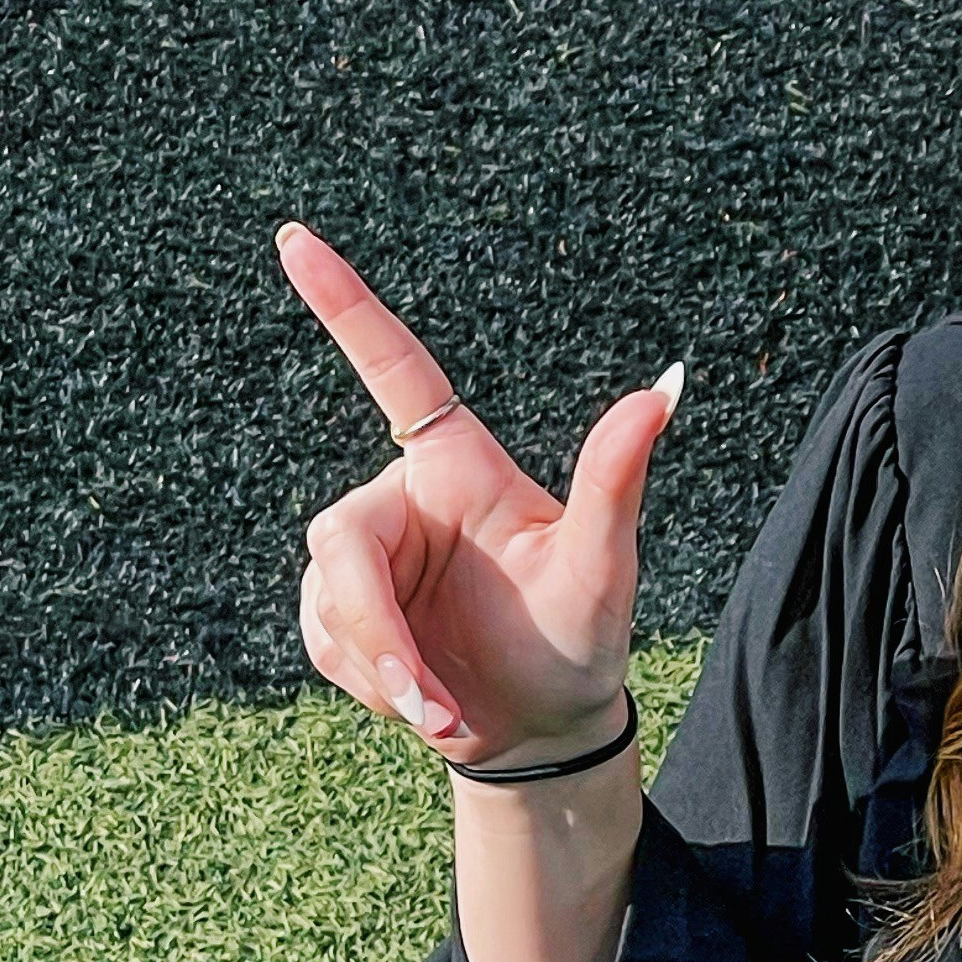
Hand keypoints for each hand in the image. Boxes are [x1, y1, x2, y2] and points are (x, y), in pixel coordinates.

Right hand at [282, 225, 682, 766]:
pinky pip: (326, 644)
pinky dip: (375, 687)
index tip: (294, 237)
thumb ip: (615, 480)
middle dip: (377, 630)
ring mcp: (366, 559)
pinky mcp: (339, 616)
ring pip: (330, 602)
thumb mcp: (602, 565)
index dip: (344, 304)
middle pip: (341, 542)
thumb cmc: (582, 635)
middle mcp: (402, 500)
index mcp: (457, 465)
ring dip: (386, 671)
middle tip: (427, 700)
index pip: (394, 368)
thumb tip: (667, 386)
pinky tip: (425, 706)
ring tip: (446, 711)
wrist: (544, 724)